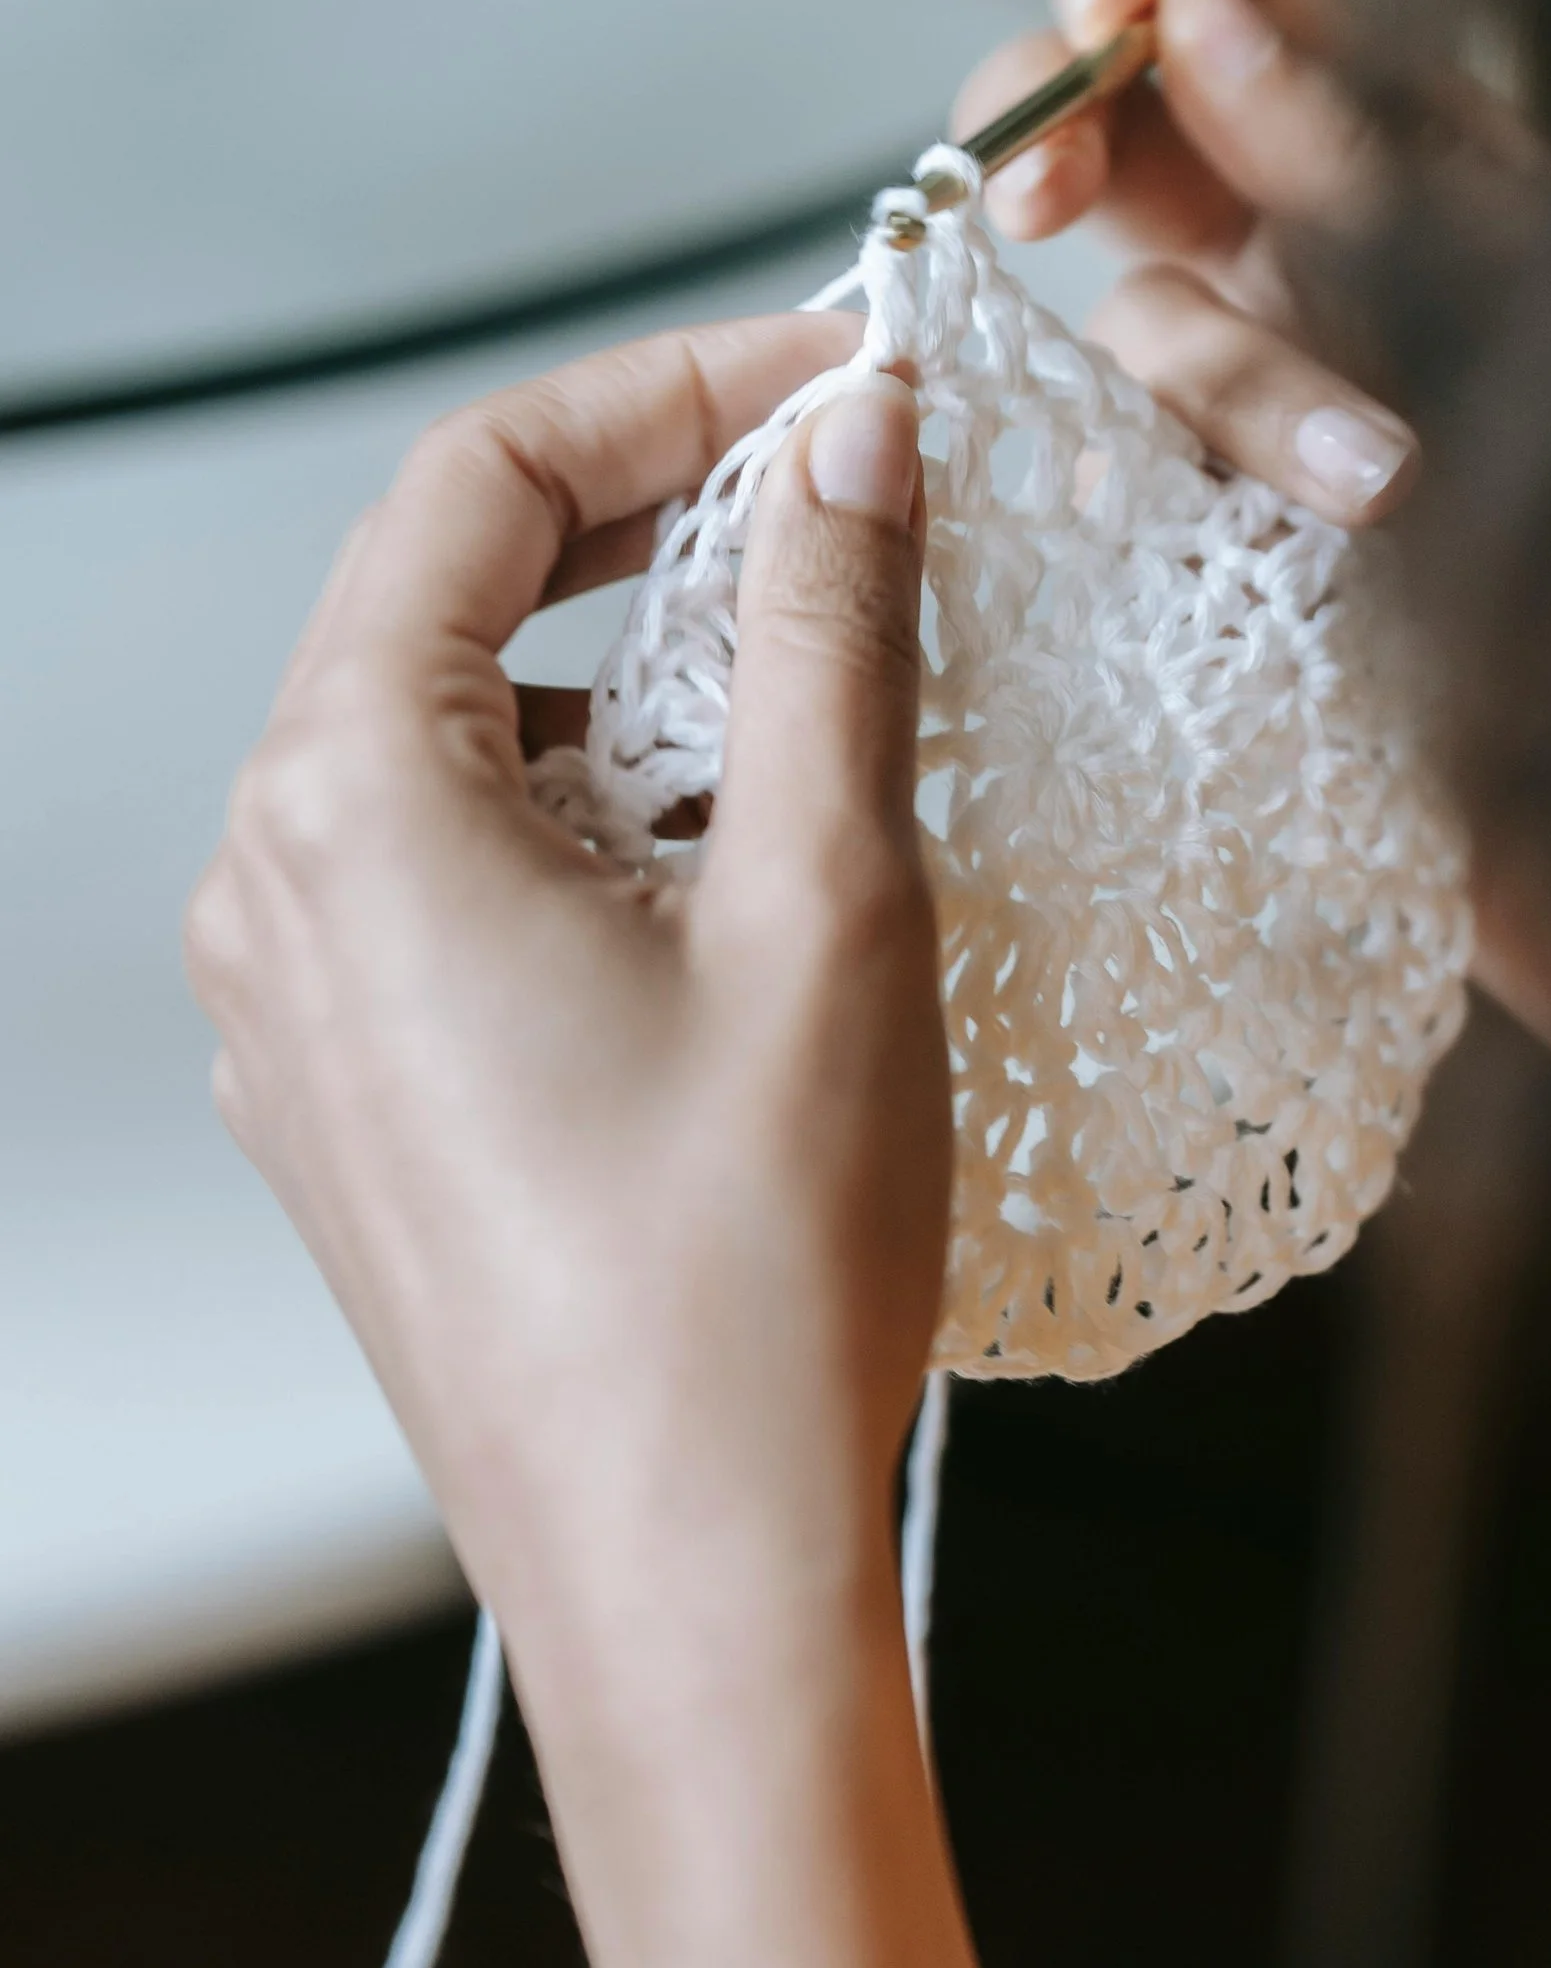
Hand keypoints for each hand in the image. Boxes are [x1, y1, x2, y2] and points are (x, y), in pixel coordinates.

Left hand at [185, 311, 949, 1738]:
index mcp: (345, 806)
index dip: (672, 392)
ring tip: (830, 739)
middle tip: (862, 525)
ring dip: (642, 701)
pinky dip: (599, 832)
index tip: (842, 382)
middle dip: (664, 543)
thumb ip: (829, 638)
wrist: (685, 1585)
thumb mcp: (825, 906)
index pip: (479, 482)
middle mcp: (271, 890)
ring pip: (465, 752)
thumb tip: (854, 440)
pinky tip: (748, 893)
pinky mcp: (355, 1102)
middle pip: (453, 608)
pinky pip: (460, 885)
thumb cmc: (744, 1279)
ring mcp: (294, 1009)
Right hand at [953, 0, 1426, 528]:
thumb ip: (1351, 135)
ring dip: (1236, 387)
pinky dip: (1168, 504)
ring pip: (1143, 328)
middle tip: (1039, 190)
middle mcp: (1288, 233)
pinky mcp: (1216, 523)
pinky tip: (1276, 546)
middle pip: (1103, 129)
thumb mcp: (1539, 258)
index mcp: (1379, 126)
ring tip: (1389, 476)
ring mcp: (1246, 383)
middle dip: (1047, 125)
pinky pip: (1131, 488)